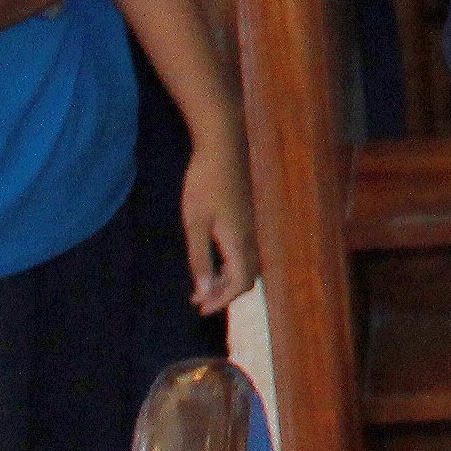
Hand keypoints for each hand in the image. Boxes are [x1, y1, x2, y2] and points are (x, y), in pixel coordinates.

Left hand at [181, 123, 258, 312]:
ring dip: (228, 278)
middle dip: (224, 293)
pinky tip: (216, 259)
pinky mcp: (252, 214)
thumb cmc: (205, 181)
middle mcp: (254, 235)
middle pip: (249, 277)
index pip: (240, 283)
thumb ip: (200, 258)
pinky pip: (248, 249)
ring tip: (204, 283)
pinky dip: (233, 263)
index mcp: (240, 240)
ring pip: (250, 263)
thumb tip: (202, 290)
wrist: (224, 143)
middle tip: (198, 299)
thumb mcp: (194, 222)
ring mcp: (255, 224)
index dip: (221, 300)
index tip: (199, 307)